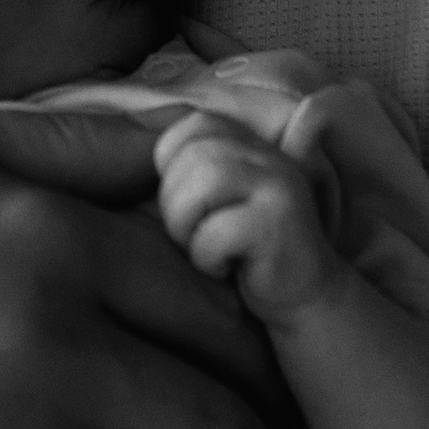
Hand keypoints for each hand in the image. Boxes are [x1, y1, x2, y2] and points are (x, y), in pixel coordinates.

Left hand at [154, 111, 342, 323]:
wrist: (305, 301)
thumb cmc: (245, 253)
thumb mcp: (217, 200)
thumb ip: (190, 169)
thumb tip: (123, 149)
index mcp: (251, 144)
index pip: (191, 126)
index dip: (172, 166)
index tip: (191, 205)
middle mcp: (268, 156)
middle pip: (188, 157)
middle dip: (176, 205)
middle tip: (199, 235)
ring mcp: (278, 186)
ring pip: (199, 186)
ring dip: (188, 230)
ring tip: (210, 250)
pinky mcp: (278, 224)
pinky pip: (214, 233)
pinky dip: (209, 260)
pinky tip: (230, 269)